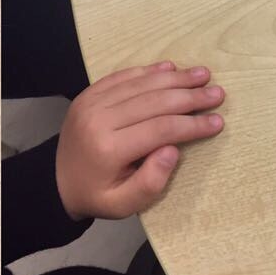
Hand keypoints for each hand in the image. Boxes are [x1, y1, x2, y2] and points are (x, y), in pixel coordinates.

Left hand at [56, 62, 225, 220]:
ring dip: (176, 78)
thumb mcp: (122, 205)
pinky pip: (124, 76)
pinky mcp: (89, 93)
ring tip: (203, 75)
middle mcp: (99, 119)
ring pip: (141, 83)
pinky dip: (150, 71)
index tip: (217, 122)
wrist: (57, 182)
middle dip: (190, 97)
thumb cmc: (96, 196)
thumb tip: (174, 150)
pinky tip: (172, 69)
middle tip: (218, 94)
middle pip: (154, 101)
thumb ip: (150, 183)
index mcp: (108, 149)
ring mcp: (92, 102)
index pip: (160, 129)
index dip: (192, 124)